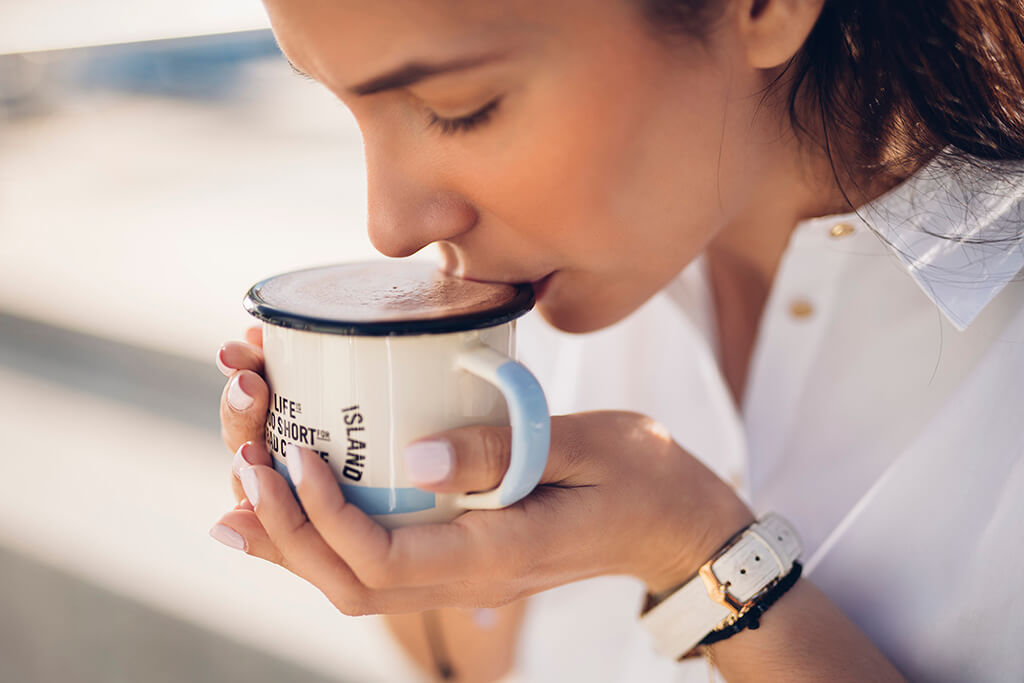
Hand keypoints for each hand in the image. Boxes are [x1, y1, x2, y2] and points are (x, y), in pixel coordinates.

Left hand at [211, 335, 751, 612]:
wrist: (673, 525)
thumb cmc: (643, 479)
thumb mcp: (590, 446)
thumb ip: (507, 449)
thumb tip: (416, 454)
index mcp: (497, 554)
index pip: (384, 560)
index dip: (326, 516)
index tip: (297, 453)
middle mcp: (466, 576)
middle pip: (346, 581)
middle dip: (283, 527)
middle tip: (245, 455)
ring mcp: (459, 572)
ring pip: (349, 579)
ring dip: (287, 534)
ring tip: (239, 479)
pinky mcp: (457, 551)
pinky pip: (371, 560)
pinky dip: (317, 535)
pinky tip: (282, 502)